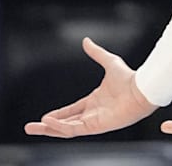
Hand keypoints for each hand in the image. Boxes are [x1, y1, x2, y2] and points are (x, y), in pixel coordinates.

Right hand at [24, 37, 156, 137]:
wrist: (141, 88)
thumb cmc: (130, 77)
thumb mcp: (109, 61)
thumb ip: (97, 53)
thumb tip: (86, 40)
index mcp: (95, 101)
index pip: (72, 110)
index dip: (58, 114)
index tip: (44, 117)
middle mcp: (93, 113)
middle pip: (66, 123)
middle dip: (47, 126)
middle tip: (30, 127)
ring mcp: (94, 121)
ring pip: (67, 129)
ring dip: (49, 129)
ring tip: (33, 128)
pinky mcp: (96, 126)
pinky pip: (74, 129)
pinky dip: (60, 127)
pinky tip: (49, 123)